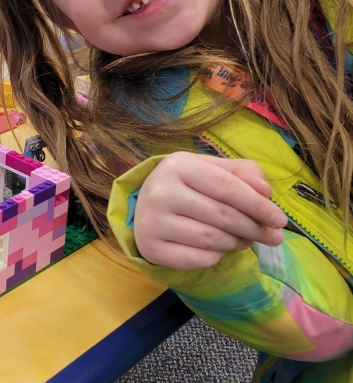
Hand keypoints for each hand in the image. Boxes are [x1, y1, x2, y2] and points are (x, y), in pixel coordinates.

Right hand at [133, 152, 287, 270]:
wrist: (145, 206)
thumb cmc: (186, 185)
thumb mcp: (211, 169)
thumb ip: (241, 173)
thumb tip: (265, 192)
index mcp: (177, 166)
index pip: (227, 187)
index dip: (258, 205)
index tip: (280, 220)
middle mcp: (160, 192)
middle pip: (222, 215)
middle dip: (255, 228)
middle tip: (273, 236)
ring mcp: (152, 222)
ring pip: (212, 240)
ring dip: (237, 243)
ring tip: (245, 240)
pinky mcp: (150, 248)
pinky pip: (197, 259)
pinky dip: (216, 257)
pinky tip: (220, 249)